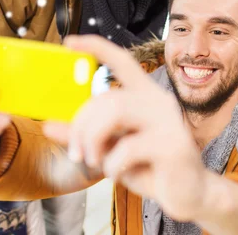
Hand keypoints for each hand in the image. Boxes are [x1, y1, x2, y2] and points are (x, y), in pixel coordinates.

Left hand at [44, 35, 207, 221]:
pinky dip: (112, 165)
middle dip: (81, 126)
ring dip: (93, 140)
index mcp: (146, 96)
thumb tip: (49, 125)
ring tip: (93, 161)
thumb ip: (85, 136)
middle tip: (76, 153)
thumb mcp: (112, 150)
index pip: (122, 60)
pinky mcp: (174, 145)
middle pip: (108, 97)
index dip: (96, 48)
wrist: (189, 194)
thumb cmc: (150, 167)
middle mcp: (159, 101)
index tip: (69, 43)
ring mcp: (169, 121)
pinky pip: (128, 147)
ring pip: (115, 111)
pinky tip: (118, 174)